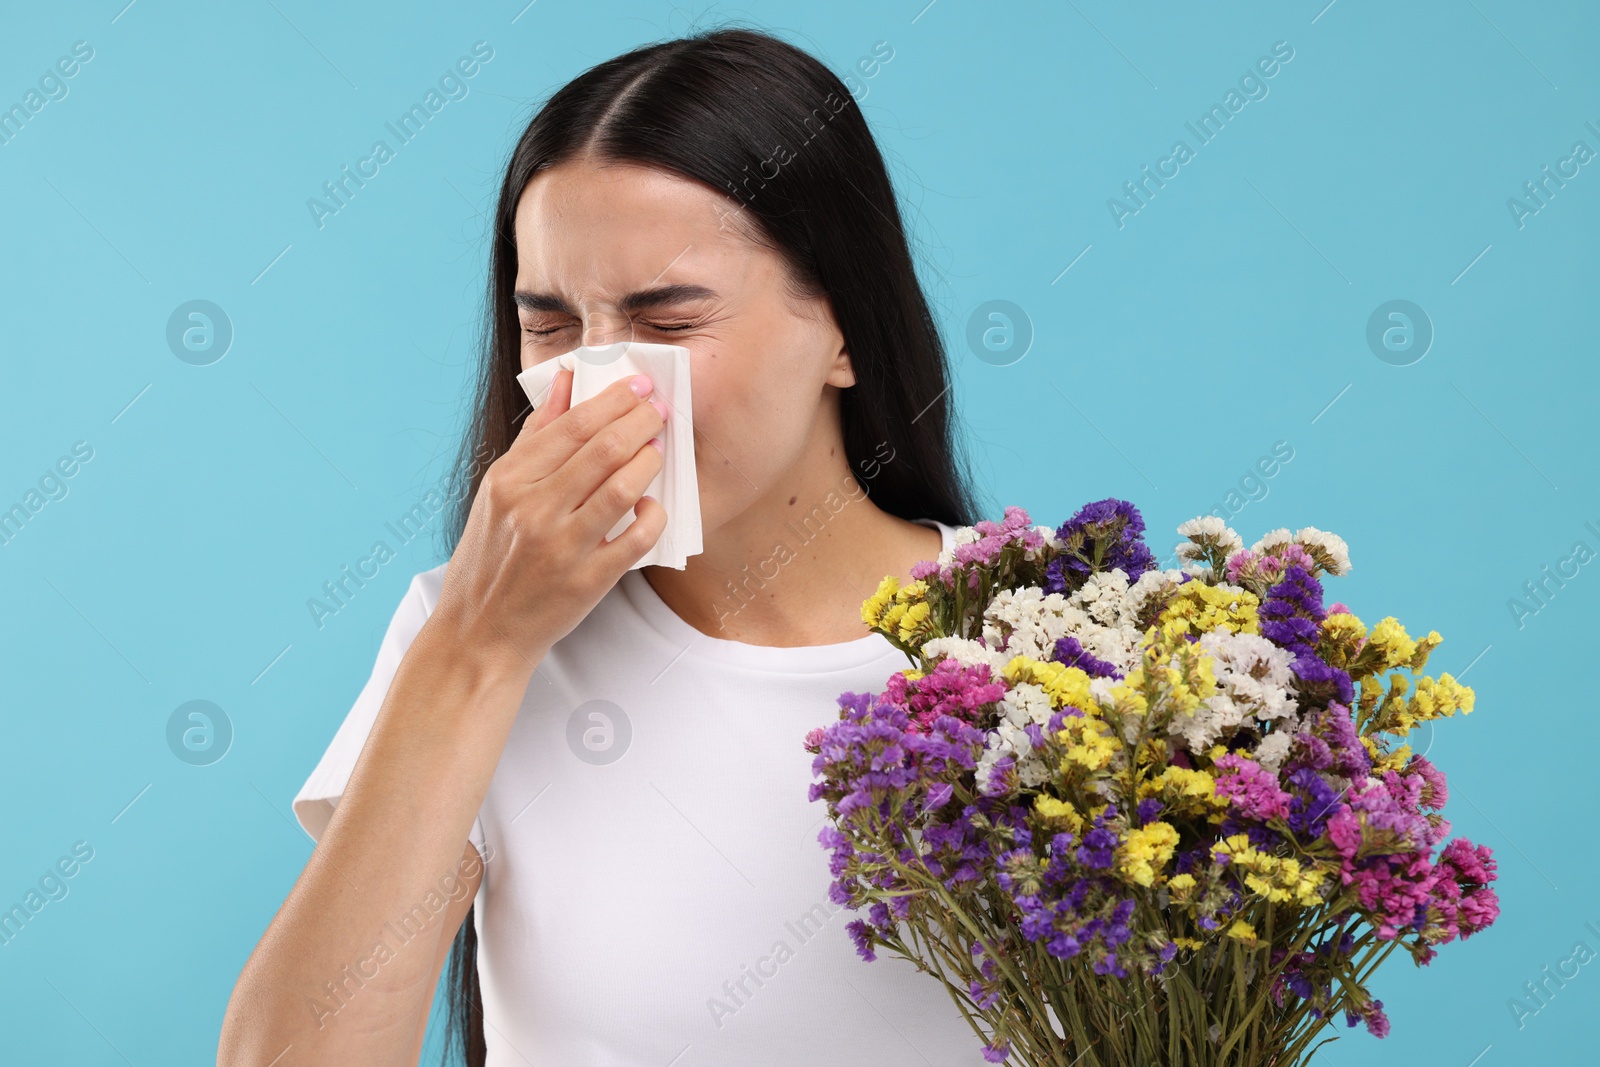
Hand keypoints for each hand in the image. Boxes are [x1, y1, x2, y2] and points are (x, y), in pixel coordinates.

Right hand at [431, 367, 667, 674]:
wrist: (480, 632)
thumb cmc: (491, 556)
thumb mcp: (498, 490)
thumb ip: (536, 434)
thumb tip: (567, 380)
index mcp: (508, 481)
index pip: (572, 425)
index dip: (613, 400)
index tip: (640, 386)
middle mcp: (532, 510)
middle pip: (603, 449)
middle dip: (641, 422)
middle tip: (659, 413)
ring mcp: (561, 548)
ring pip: (623, 489)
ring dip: (650, 463)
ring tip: (659, 452)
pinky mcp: (587, 582)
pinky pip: (636, 539)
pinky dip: (653, 516)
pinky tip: (653, 505)